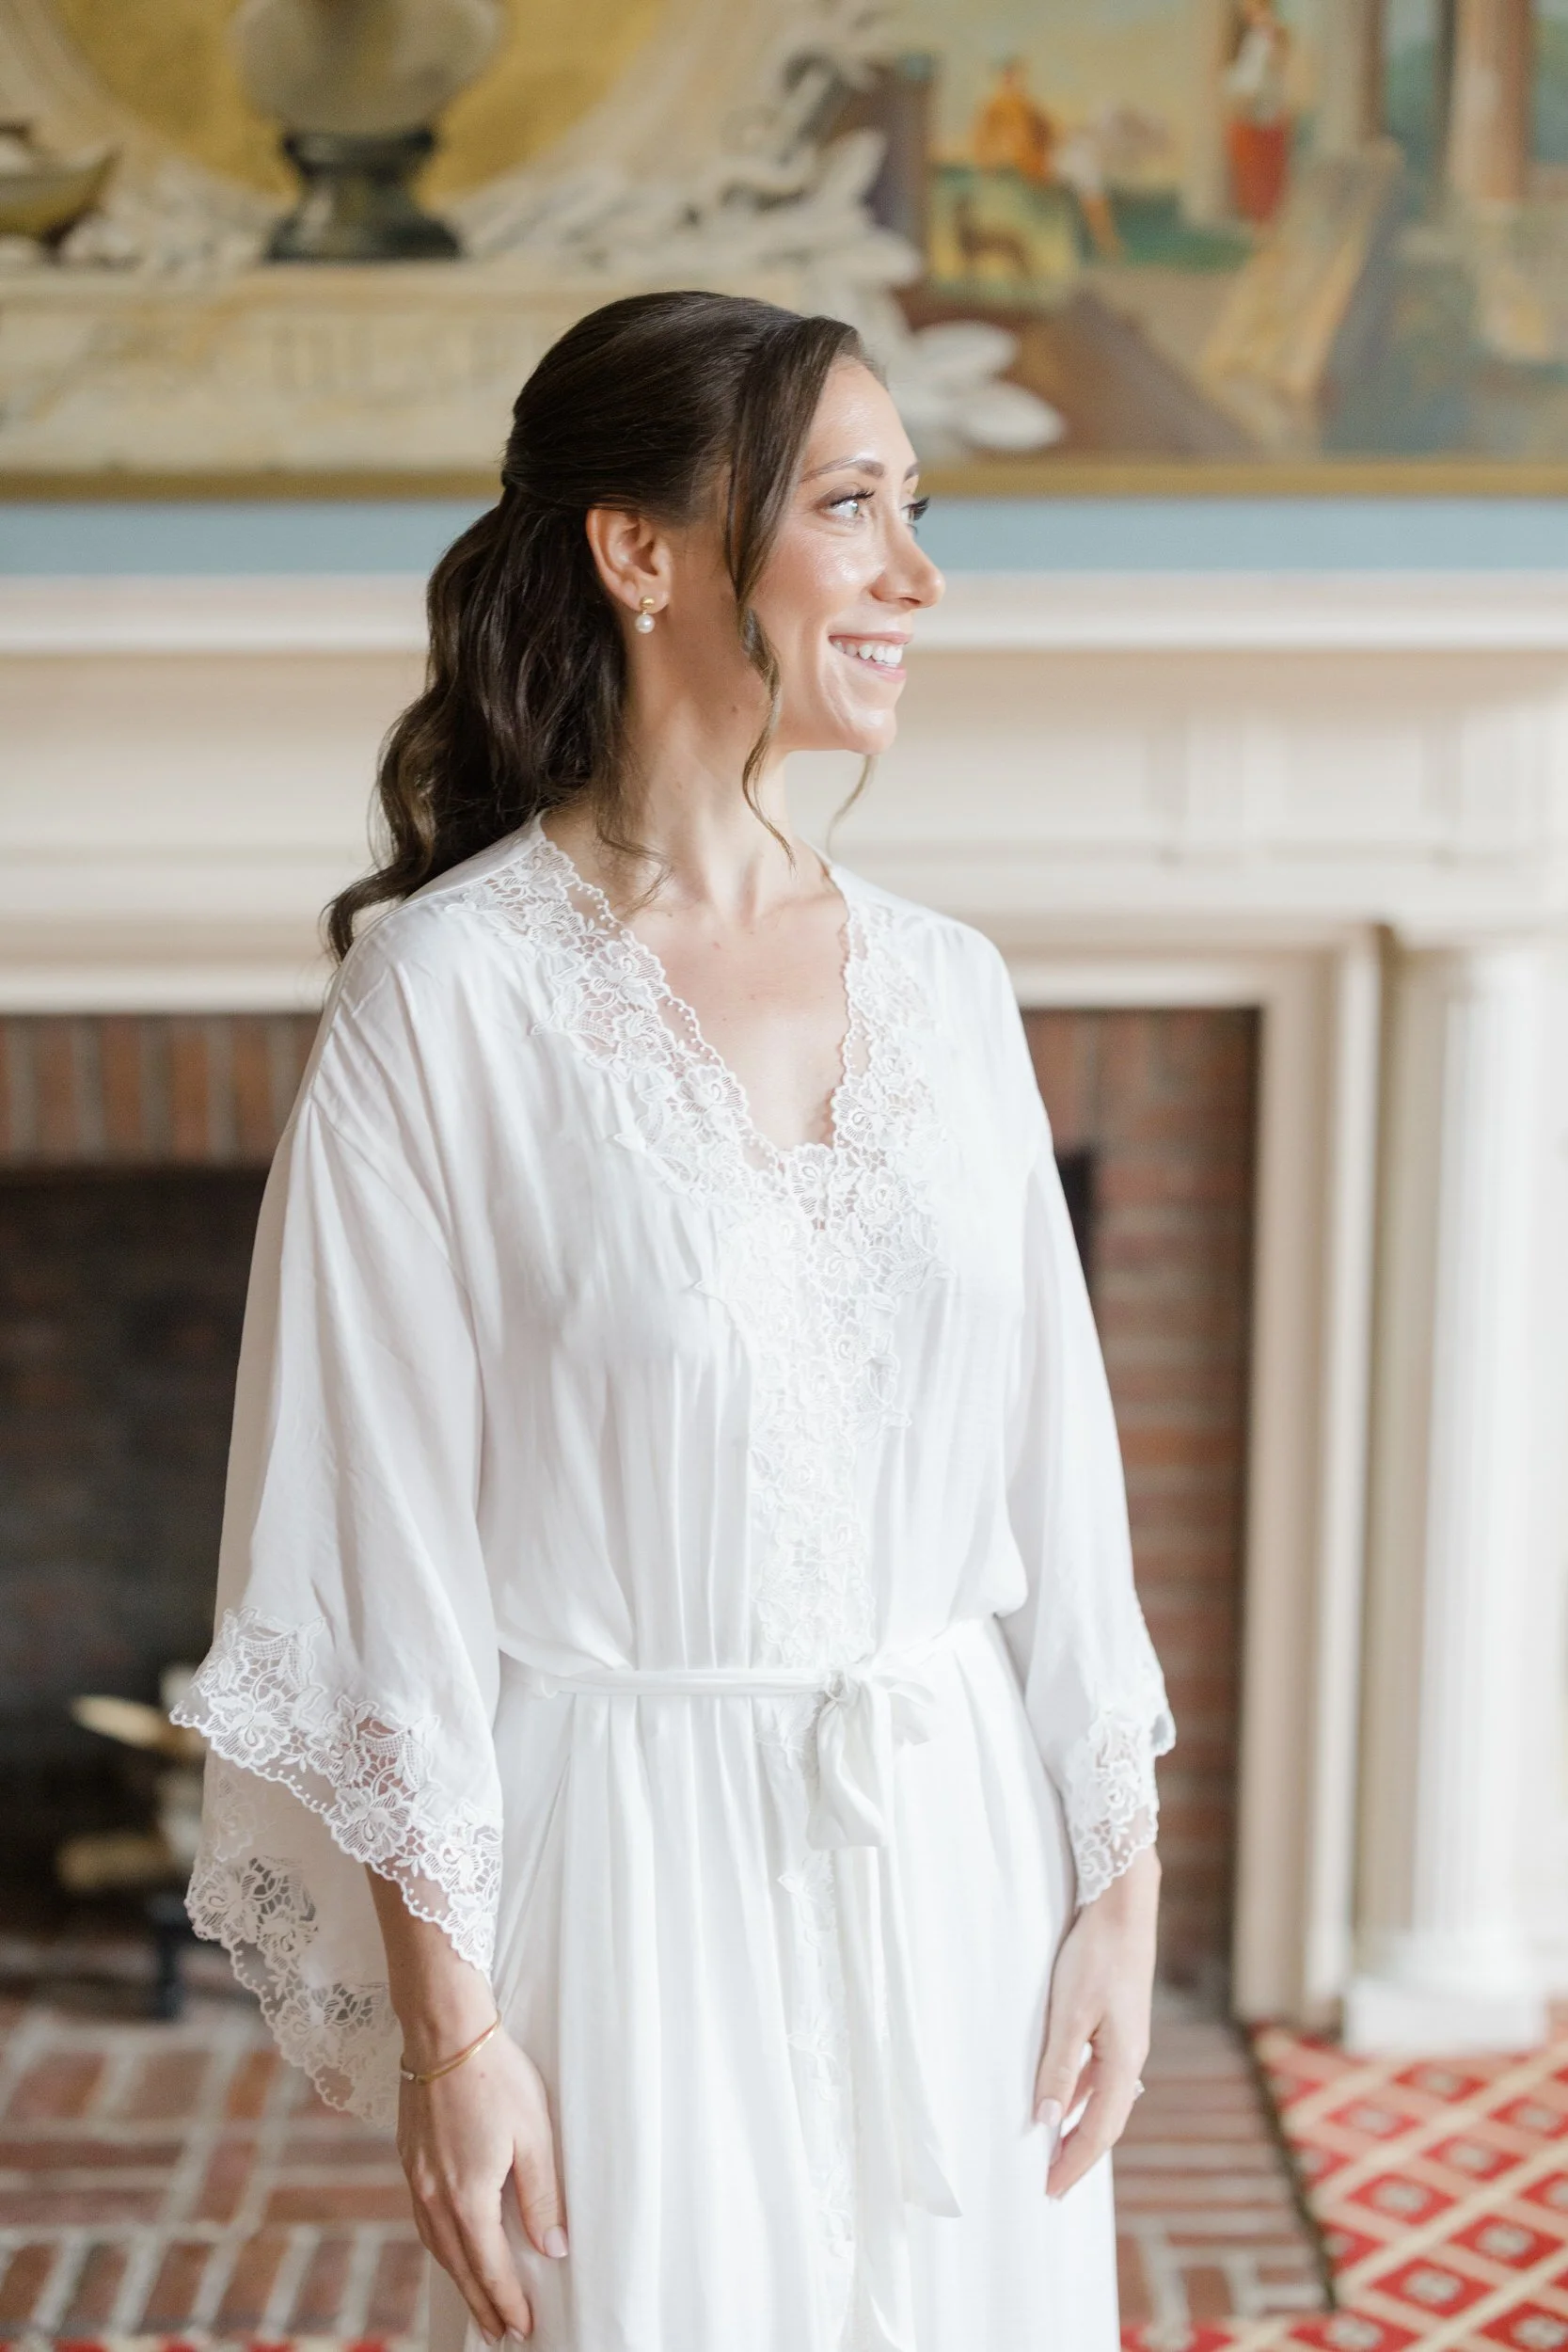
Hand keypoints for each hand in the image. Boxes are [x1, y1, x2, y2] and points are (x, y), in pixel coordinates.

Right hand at [398, 2024, 566, 2342]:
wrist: (443, 2031)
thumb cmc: (495, 2075)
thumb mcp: (534, 2135)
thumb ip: (542, 2195)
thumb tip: (553, 2248)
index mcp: (467, 2197)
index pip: (490, 2267)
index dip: (507, 2302)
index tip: (522, 2329)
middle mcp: (434, 2196)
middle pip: (459, 2266)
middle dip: (481, 2302)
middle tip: (500, 2333)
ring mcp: (416, 2178)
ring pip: (437, 2247)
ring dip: (459, 2278)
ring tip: (478, 2301)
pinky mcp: (409, 2158)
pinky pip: (423, 2221)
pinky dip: (441, 2246)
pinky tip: (451, 2246)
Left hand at [1032, 1844, 1158, 2198]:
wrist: (1123, 1907)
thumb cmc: (1095, 1956)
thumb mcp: (1069, 2013)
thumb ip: (1058, 2067)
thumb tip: (1046, 2119)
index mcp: (1124, 2062)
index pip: (1099, 2131)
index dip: (1075, 2164)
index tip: (1050, 2191)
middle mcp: (1132, 2058)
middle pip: (1107, 2122)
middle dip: (1079, 2155)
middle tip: (1052, 2184)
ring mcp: (1128, 2041)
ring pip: (1104, 2099)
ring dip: (1080, 2126)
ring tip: (1055, 2151)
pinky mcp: (1119, 2023)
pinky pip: (1100, 2074)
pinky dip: (1081, 2096)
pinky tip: (1064, 2098)